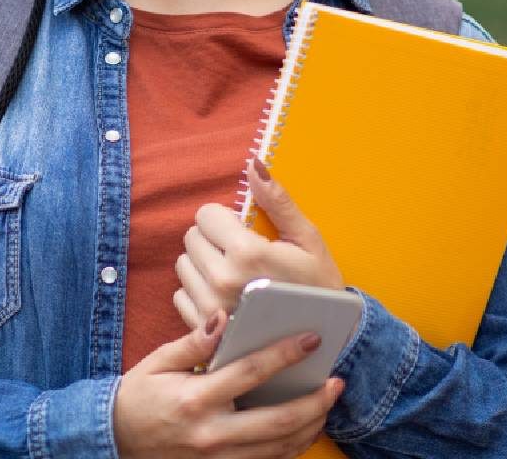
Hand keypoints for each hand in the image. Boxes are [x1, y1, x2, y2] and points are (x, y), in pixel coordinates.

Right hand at [113, 310, 343, 457]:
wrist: (116, 440)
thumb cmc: (138, 397)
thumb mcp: (157, 362)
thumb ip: (192, 341)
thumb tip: (223, 317)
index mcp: (195, 400)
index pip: (250, 373)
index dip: (284, 354)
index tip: (311, 339)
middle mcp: (211, 433)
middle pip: (277, 421)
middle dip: (314, 402)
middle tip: (336, 382)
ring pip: (278, 448)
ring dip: (310, 425)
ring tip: (328, 403)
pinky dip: (292, 447)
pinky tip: (306, 428)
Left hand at [174, 158, 342, 330]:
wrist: (326, 341)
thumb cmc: (318, 285)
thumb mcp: (306, 238)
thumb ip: (277, 200)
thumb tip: (254, 164)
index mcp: (246, 252)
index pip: (206, 215)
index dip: (226, 219)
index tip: (247, 233)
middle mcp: (222, 279)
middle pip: (192, 238)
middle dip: (214, 240)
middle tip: (243, 256)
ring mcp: (210, 308)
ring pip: (184, 265)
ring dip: (204, 265)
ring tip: (236, 278)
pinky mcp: (204, 329)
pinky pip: (180, 295)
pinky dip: (198, 293)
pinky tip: (226, 299)